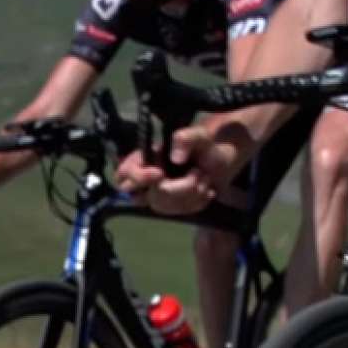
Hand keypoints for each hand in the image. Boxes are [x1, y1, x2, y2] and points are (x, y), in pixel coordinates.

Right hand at [114, 126, 234, 214]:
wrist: (223, 162)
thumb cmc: (206, 145)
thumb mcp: (200, 135)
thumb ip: (187, 138)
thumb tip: (176, 157)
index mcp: (147, 159)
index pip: (124, 174)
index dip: (138, 177)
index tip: (160, 174)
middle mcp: (149, 179)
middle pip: (141, 197)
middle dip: (173, 189)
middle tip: (195, 174)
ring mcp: (160, 195)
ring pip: (164, 206)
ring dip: (190, 193)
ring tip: (205, 177)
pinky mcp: (174, 206)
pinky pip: (179, 212)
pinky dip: (197, 202)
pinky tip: (207, 190)